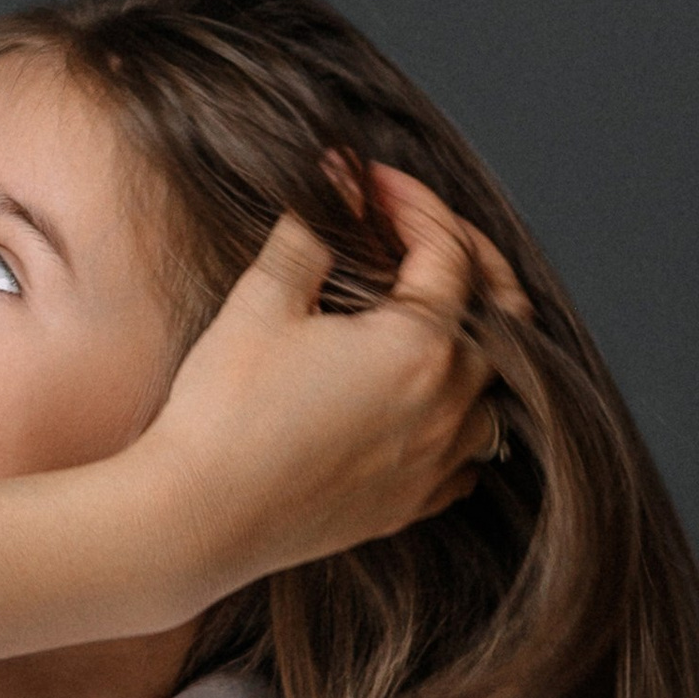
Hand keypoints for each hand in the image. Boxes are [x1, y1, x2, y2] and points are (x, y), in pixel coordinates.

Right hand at [132, 167, 526, 595]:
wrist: (199, 517)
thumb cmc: (226, 411)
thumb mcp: (263, 302)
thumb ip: (311, 233)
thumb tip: (335, 181)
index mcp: (421, 347)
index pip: (447, 251)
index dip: (413, 203)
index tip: (371, 185)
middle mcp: (449, 406)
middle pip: (499, 312)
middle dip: (465, 257)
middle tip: (420, 230)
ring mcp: (437, 461)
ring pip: (494, 388)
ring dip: (471, 339)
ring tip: (427, 311)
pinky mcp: (412, 503)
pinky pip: (467, 454)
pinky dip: (458, 414)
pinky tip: (422, 399)